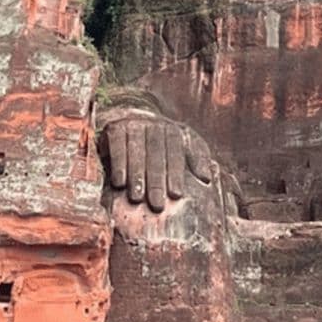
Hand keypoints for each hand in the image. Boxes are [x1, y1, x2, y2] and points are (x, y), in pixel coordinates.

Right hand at [99, 110, 213, 212]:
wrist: (131, 117)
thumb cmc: (161, 141)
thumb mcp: (183, 144)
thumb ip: (197, 157)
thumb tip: (206, 178)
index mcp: (173, 130)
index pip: (175, 152)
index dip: (176, 173)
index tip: (176, 195)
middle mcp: (154, 125)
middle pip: (156, 154)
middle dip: (157, 180)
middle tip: (157, 204)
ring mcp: (134, 124)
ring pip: (136, 151)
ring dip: (136, 175)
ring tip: (137, 198)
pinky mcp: (115, 128)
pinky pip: (117, 146)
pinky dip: (118, 164)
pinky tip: (119, 183)